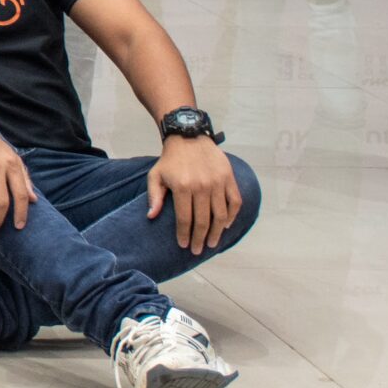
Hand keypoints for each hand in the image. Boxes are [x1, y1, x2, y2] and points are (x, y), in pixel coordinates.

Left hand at [148, 134, 241, 254]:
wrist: (188, 136)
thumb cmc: (170, 160)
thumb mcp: (155, 175)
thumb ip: (154, 196)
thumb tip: (151, 217)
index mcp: (182, 187)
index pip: (185, 219)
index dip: (185, 234)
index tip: (184, 245)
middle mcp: (202, 186)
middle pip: (203, 220)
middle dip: (200, 239)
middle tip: (197, 250)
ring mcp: (218, 182)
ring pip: (221, 215)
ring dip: (217, 232)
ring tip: (211, 243)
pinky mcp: (229, 177)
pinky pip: (235, 201)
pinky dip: (232, 215)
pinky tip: (226, 225)